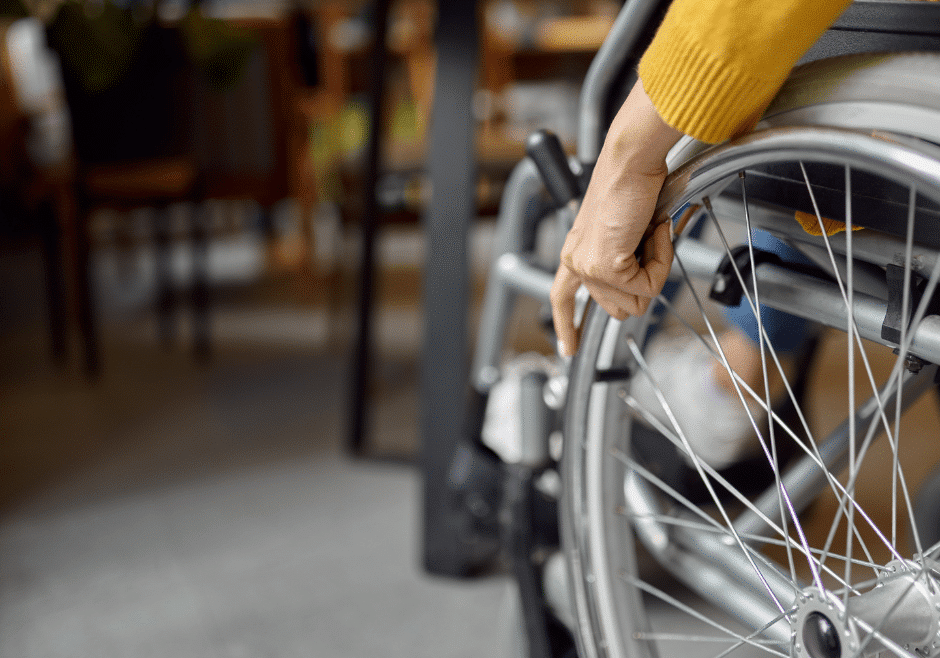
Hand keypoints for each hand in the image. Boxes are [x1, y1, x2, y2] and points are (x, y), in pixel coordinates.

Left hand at [550, 80, 681, 356]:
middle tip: (650, 242)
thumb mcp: (625, 232)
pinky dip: (661, 260)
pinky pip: (649, 286)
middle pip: (620, 309)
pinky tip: (653, 230)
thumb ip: (624, 262)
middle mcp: (577, 262)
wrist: (632, 160)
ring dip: (655, 269)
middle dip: (645, 284)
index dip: (567, 326)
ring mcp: (590, 267)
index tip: (569, 350)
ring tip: (650, 232)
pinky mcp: (607, 266)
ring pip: (637, 302)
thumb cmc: (633, 184)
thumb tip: (641, 288)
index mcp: (576, 252)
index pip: (562, 299)